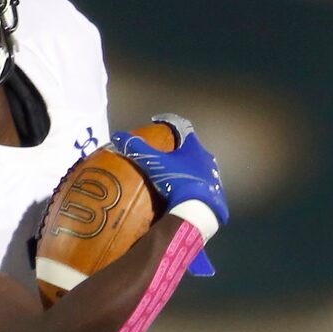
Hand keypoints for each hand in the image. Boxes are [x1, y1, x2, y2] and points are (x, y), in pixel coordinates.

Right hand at [111, 113, 228, 228]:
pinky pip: (201, 183)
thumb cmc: (177, 181)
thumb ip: (136, 149)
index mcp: (194, 147)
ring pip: (198, 165)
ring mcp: (213, 175)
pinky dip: (191, 183)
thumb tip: (117, 136)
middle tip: (165, 152)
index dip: (169, 121)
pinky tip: (182, 192)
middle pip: (191, 147)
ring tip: (173, 174)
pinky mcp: (215, 192)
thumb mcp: (153, 164)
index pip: (182, 126)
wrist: (199, 210)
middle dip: (178, 147)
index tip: (156, 121)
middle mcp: (206, 157)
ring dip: (186, 166)